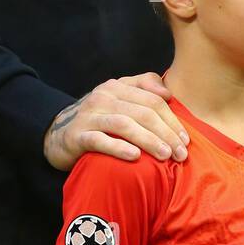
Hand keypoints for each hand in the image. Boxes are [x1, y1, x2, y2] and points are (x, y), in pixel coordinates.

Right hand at [43, 73, 189, 172]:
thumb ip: (143, 87)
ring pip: (124, 125)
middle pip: (142, 113)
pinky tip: (135, 157)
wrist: (58, 134)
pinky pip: (100, 141)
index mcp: (116, 87)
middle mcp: (103, 98)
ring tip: (165, 156)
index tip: (186, 140)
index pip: (153, 101)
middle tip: (181, 154)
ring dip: (149, 141)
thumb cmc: (98, 118)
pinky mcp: (77, 136)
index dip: (172, 120)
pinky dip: (119, 148)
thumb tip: (167, 93)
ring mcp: (88, 116)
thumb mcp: (118, 98)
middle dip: (166, 133)